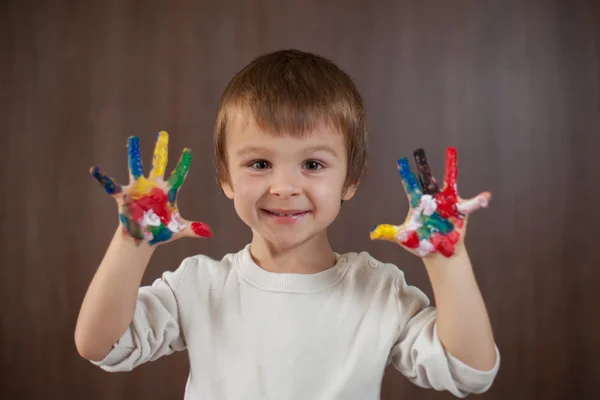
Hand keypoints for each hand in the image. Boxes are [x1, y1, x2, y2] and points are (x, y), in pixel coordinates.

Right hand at [90, 131, 212, 244]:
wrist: (144, 238)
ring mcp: (139, 189)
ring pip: (136, 167)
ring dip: (134, 153)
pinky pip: (111, 186)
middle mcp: (153, 186)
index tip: (188, 150)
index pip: (178, 175)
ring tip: (134, 138)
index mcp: (168, 192)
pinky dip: (102, 178)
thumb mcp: (179, 229)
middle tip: (163, 133)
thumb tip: (210, 233)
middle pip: (158, 163)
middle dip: (161, 149)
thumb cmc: (162, 231)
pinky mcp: (125, 196)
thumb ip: (194, 229)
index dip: (183, 164)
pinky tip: (95, 170)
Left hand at [370, 147, 489, 257]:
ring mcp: (446, 202)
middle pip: (426, 178)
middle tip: (418, 150)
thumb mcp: (403, 237)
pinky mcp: (459, 210)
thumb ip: (389, 233)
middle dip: (422, 165)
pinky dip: (479, 201)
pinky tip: (486, 196)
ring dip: (450, 166)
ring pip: (448, 181)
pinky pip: (470, 204)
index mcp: (417, 203)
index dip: (405, 174)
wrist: (438, 253)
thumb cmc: (420, 243)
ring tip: (451, 151)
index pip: (409, 185)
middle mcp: (431, 198)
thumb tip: (371, 234)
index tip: (401, 160)